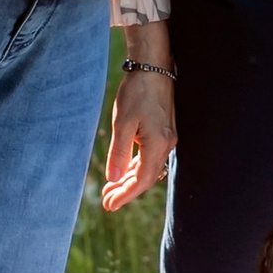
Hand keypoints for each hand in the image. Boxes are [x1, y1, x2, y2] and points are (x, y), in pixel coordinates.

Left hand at [101, 63, 175, 210]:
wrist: (153, 66)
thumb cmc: (137, 93)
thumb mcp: (122, 123)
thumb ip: (119, 152)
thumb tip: (114, 178)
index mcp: (157, 145)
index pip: (141, 180)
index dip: (125, 195)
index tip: (109, 205)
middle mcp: (166, 145)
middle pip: (146, 177)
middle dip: (126, 190)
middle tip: (106, 201)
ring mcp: (167, 138)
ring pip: (148, 167)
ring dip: (130, 179)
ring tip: (111, 189)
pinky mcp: (163, 131)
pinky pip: (150, 156)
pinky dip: (136, 166)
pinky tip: (124, 169)